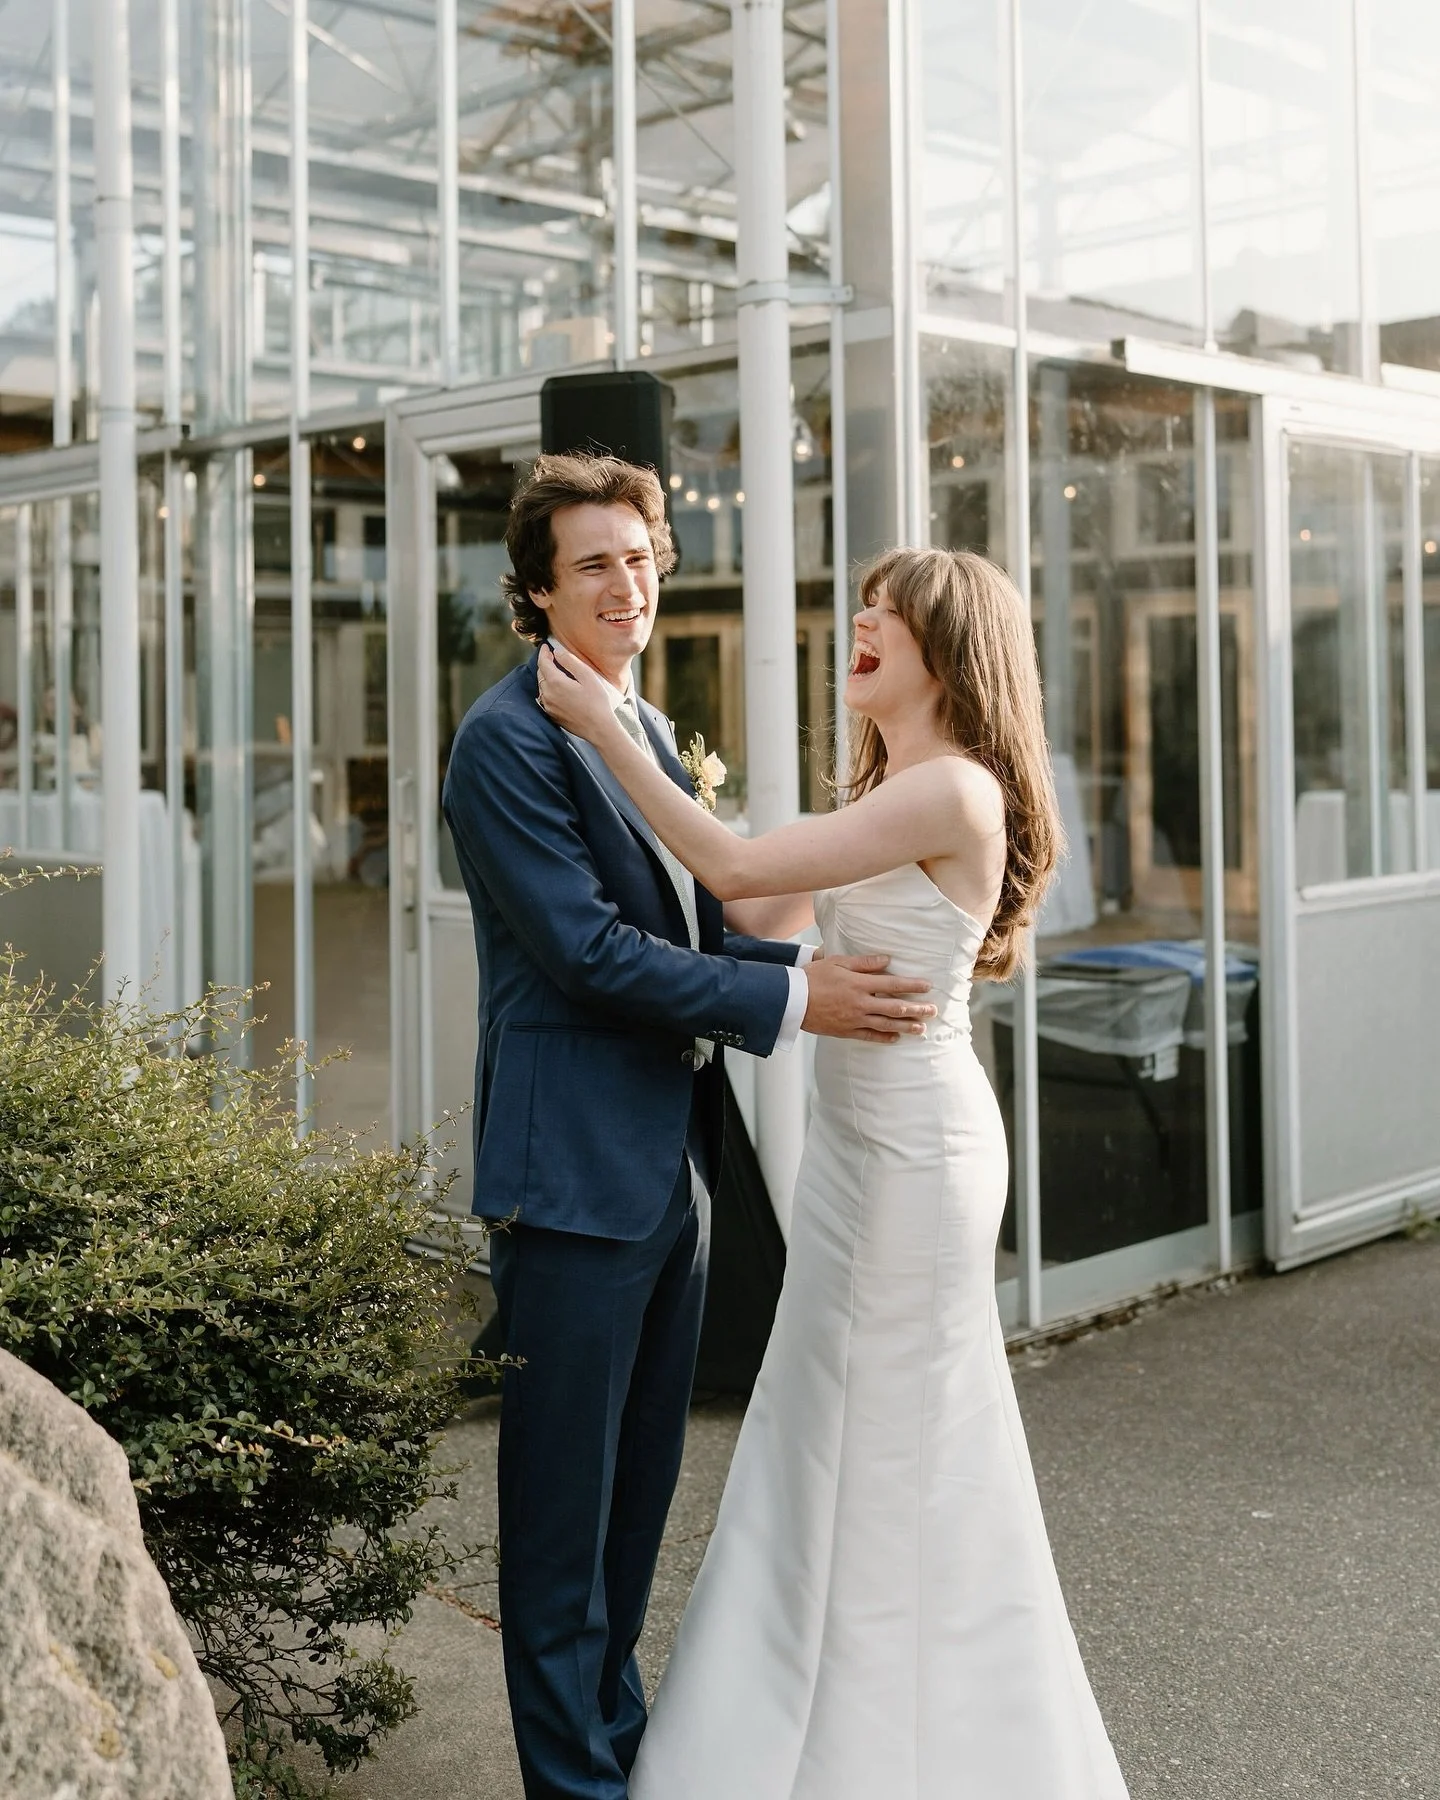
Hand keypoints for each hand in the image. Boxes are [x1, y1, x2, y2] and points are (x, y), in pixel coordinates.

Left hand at [536, 641, 622, 744]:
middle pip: (541, 674)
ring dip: (546, 677)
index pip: (543, 663)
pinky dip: (548, 689)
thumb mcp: (587, 676)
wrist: (598, 728)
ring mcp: (548, 706)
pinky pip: (545, 697)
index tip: (546, 646)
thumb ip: (570, 661)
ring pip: (542, 686)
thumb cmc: (597, 702)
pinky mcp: (551, 715)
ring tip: (555, 671)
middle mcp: (547, 694)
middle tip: (552, 657)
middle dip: (545, 664)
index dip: (543, 653)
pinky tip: (558, 688)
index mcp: (555, 683)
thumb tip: (557, 652)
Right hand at [801, 954, 935, 1042]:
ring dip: (906, 1026)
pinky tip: (896, 1037)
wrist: (791, 1000)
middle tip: (933, 1011)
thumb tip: (887, 960)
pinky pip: (869, 1036)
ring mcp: (854, 1019)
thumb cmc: (813, 977)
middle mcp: (860, 1003)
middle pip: (895, 1007)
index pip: (893, 984)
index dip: (912, 985)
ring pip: (886, 1024)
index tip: (928, 986)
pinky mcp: (846, 1031)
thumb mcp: (838, 962)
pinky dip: (884, 1037)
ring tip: (921, 1029)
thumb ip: (864, 963)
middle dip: (916, 1009)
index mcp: (859, 984)